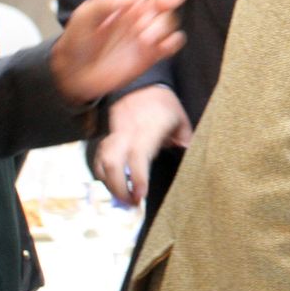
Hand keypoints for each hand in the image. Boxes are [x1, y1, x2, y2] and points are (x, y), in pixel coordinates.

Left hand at [49, 0, 198, 104]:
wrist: (75, 74)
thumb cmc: (77, 40)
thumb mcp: (85, 15)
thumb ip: (108, 2)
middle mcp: (142, 11)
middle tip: (159, 5)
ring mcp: (149, 31)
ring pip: (171, 20)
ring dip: (161, 26)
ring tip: (142, 37)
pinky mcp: (154, 52)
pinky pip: (175, 41)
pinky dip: (171, 42)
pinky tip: (158, 46)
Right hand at [93, 85, 192, 204]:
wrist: (141, 86)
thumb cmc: (164, 106)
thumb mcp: (180, 119)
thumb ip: (184, 140)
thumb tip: (190, 156)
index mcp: (147, 128)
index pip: (138, 156)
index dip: (137, 177)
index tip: (140, 195)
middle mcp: (127, 132)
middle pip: (112, 162)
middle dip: (118, 187)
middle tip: (131, 204)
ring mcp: (114, 134)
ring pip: (102, 161)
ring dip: (109, 183)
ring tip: (122, 198)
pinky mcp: (107, 136)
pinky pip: (98, 157)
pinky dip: (102, 174)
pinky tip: (112, 185)